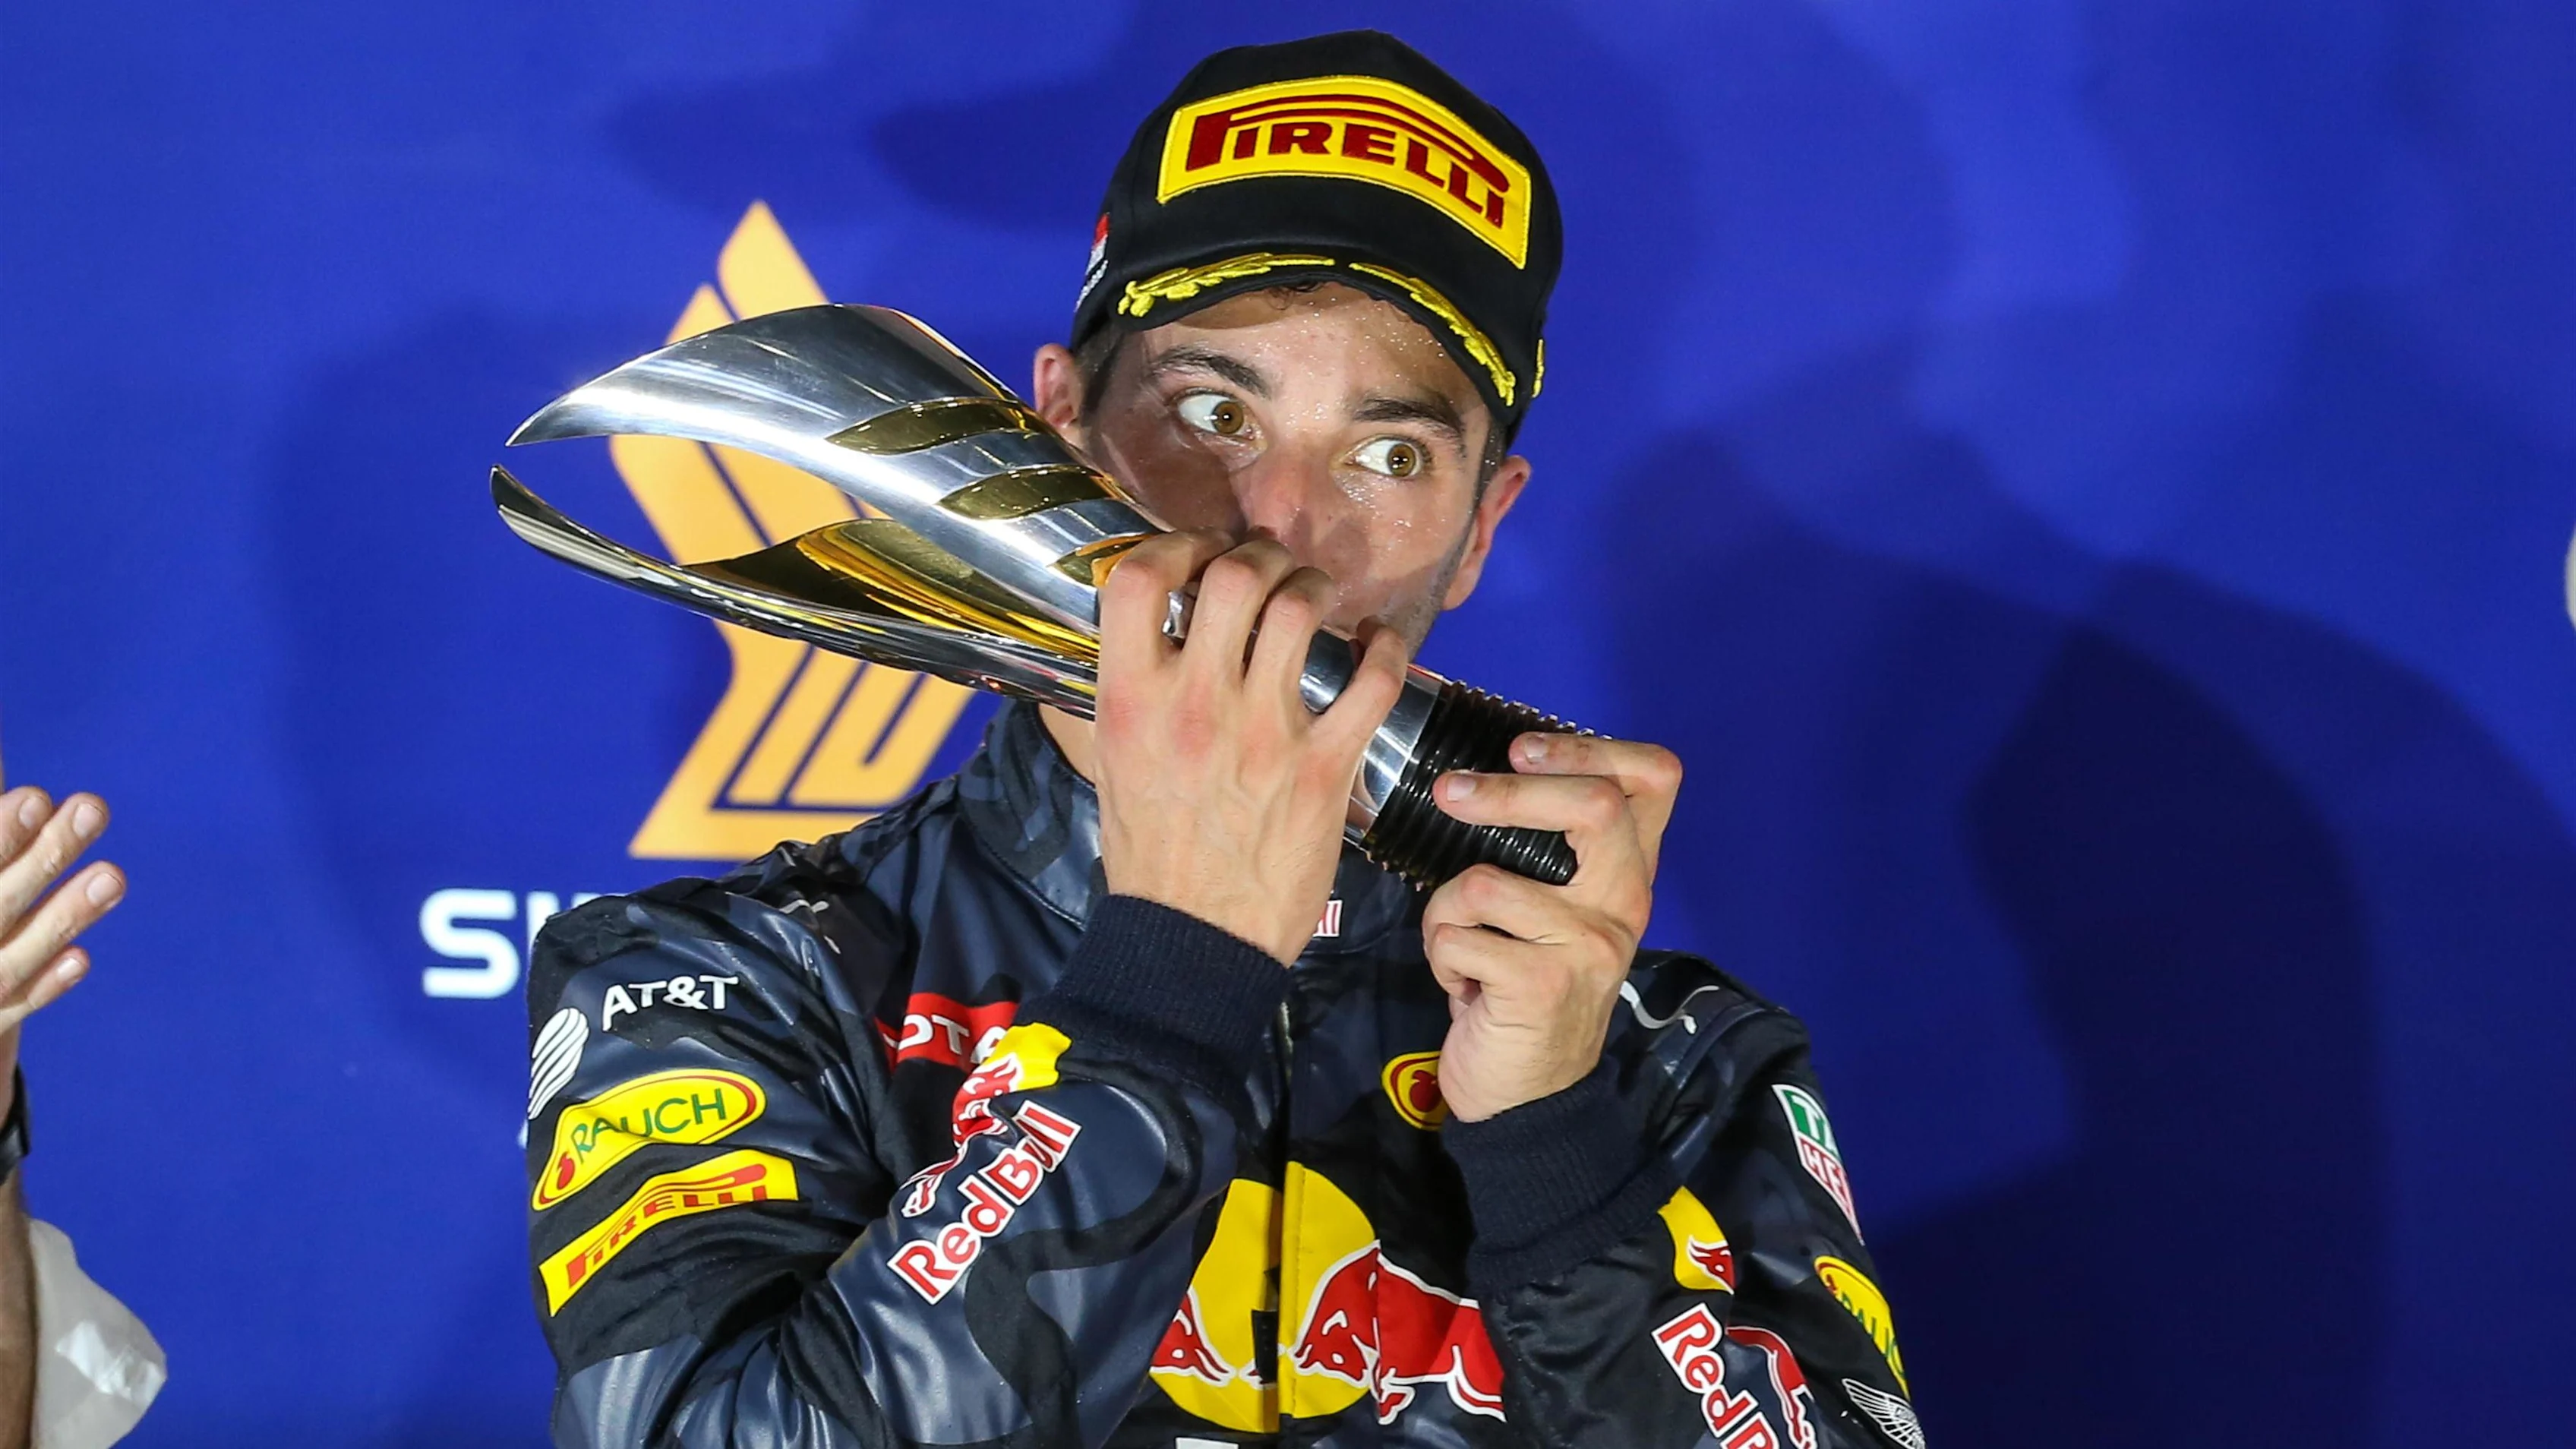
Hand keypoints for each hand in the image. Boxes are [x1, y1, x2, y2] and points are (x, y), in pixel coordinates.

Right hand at [0, 787, 121, 1111]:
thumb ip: (4, 839)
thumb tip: (16, 775)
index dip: (2, 833)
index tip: (37, 796)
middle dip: (42, 857)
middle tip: (93, 806)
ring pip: (11, 956)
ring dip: (63, 915)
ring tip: (113, 875)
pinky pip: (11, 1010)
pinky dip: (43, 986)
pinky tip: (81, 959)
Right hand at [1092, 532, 1410, 963]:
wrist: (1192, 941)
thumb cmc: (1151, 854)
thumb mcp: (1115, 761)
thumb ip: (1133, 690)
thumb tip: (1156, 631)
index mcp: (1130, 701)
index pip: (1137, 578)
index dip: (1173, 545)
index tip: (1197, 555)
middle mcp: (1194, 705)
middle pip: (1234, 574)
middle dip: (1259, 555)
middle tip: (1269, 569)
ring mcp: (1264, 732)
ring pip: (1301, 608)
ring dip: (1313, 586)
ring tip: (1316, 597)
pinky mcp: (1324, 766)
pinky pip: (1372, 677)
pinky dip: (1383, 644)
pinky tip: (1375, 639)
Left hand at [1421, 734, 1681, 1121]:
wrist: (1530, 1099)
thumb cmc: (1525, 988)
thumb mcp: (1555, 915)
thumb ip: (1549, 854)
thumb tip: (1486, 774)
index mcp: (1627, 876)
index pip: (1654, 780)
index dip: (1590, 748)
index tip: (1522, 749)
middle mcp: (1623, 905)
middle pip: (1594, 806)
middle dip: (1505, 791)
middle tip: (1450, 793)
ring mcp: (1588, 946)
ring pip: (1485, 881)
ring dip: (1443, 912)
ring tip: (1457, 946)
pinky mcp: (1541, 984)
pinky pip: (1457, 936)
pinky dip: (1439, 955)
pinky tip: (1462, 986)